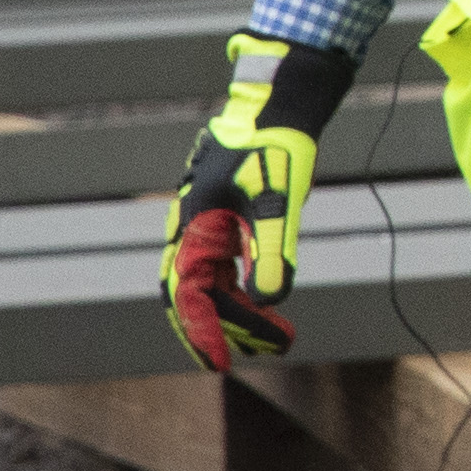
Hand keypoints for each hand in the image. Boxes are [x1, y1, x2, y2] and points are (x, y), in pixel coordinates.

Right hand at [165, 36, 346, 371]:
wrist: (276, 107)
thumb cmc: (276, 148)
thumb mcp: (280, 201)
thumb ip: (273, 249)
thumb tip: (272, 298)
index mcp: (196, 226)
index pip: (190, 293)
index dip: (203, 331)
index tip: (221, 363)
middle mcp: (191, 228)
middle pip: (193, 295)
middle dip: (220, 330)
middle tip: (255, 356)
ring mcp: (204, 225)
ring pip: (209, 283)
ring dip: (235, 313)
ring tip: (275, 338)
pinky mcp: (222, 220)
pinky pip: (220, 267)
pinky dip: (239, 290)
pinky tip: (265, 304)